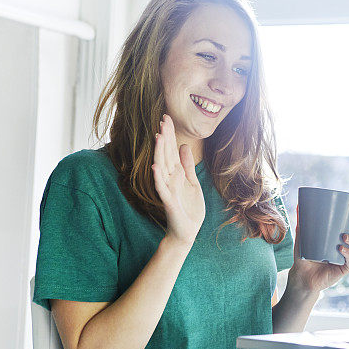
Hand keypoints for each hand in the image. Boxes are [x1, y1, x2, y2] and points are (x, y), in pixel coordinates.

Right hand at [151, 114, 205, 244]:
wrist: (187, 230)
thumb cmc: (189, 207)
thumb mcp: (192, 182)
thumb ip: (187, 165)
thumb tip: (184, 146)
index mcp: (176, 173)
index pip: (170, 150)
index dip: (169, 134)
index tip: (166, 117)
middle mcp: (169, 178)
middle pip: (165, 154)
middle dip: (165, 137)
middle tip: (163, 118)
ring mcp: (167, 189)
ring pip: (161, 167)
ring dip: (159, 152)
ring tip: (158, 136)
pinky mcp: (168, 201)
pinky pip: (161, 188)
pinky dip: (158, 178)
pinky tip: (155, 167)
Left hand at [288, 206, 348, 292]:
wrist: (301, 276)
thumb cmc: (304, 255)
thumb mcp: (303, 237)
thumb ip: (302, 222)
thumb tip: (298, 204)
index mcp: (341, 236)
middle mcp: (347, 246)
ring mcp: (346, 257)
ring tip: (344, 236)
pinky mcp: (344, 268)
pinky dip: (347, 254)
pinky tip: (341, 249)